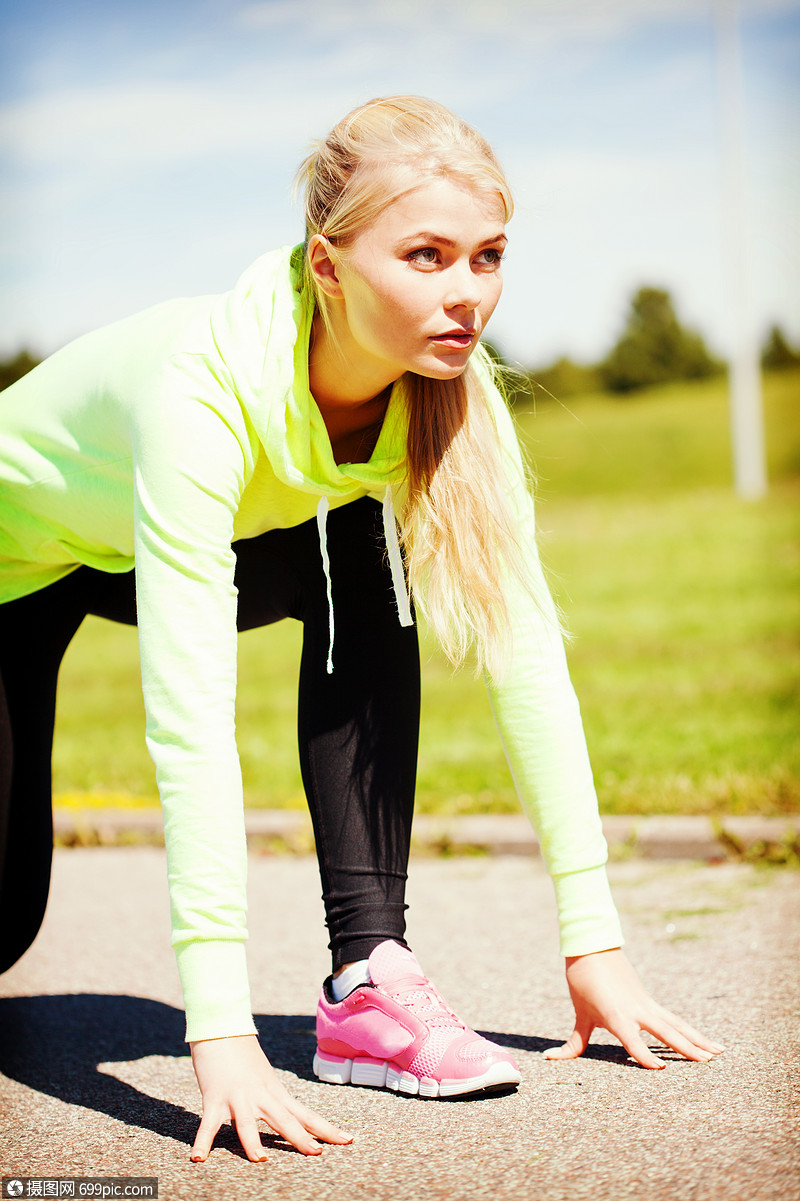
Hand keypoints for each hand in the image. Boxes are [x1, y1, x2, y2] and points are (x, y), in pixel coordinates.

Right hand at [189, 1034, 352, 1161]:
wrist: (222, 1027)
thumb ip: (271, 1098)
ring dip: (253, 1143)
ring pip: (246, 1124)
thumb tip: (282, 1114)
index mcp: (275, 1092)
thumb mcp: (263, 1077)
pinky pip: (208, 1124)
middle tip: (317, 1153)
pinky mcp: (214, 1097)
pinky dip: (203, 1142)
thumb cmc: (242, 1053)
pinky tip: (199, 1158)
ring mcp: (237, 1097)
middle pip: (284, 1120)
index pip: (305, 1114)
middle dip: (301, 1138)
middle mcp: (260, 1096)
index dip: (325, 1129)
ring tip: (261, 1160)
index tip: (347, 1140)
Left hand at [545, 947, 724, 1068]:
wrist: (592, 946)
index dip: (643, 1055)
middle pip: (666, 1031)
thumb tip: (550, 1059)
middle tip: (709, 1062)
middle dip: (687, 1047)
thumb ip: (573, 1043)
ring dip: (697, 1038)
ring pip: (675, 1024)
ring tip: (719, 1052)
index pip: (632, 1039)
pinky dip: (687, 1029)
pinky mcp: (648, 1000)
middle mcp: (636, 1010)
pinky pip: (671, 1018)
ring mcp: (645, 1004)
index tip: (659, 1069)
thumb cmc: (583, 981)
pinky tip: (702, 1040)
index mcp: (616, 1014)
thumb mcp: (579, 1013)